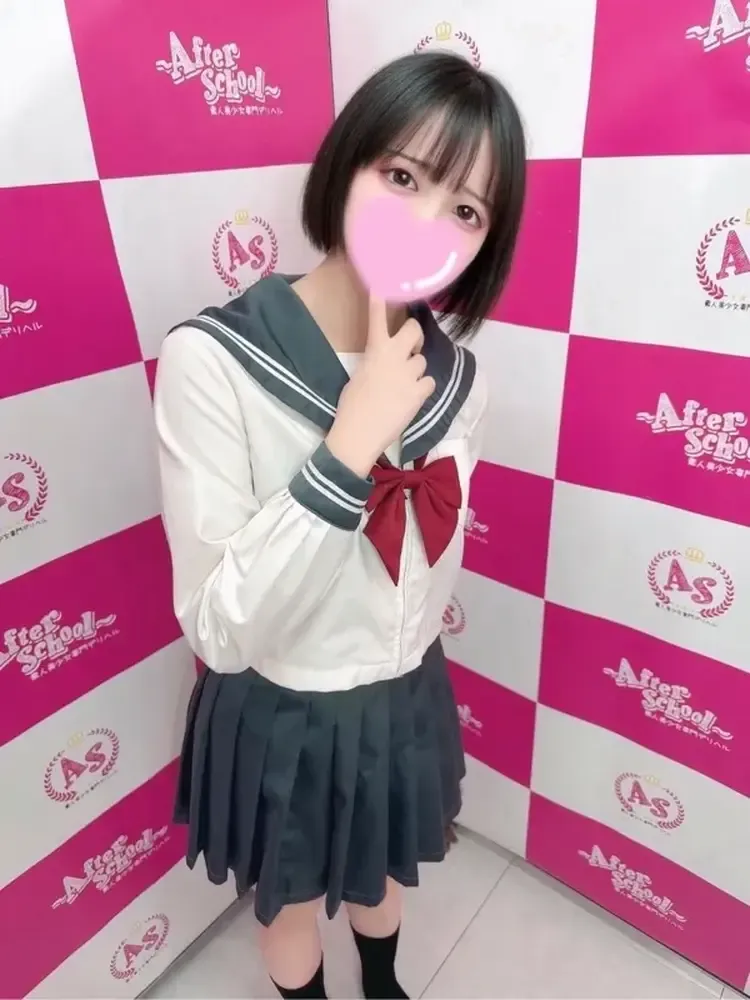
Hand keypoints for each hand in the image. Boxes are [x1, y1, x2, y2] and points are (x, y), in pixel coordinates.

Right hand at [326, 296, 435, 476]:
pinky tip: (412, 397)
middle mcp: (395, 357)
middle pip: (416, 331)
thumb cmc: (351, 406)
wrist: (360, 433)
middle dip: (415, 336)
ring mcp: (410, 375)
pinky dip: (422, 388)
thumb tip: (386, 362)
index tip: (382, 286)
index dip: (380, 302)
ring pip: (422, 361)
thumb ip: (375, 361)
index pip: (378, 320)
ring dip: (415, 369)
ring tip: (403, 384)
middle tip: (410, 346)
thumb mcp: (359, 375)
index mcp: (375, 351)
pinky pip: (429, 382)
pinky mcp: (420, 393)